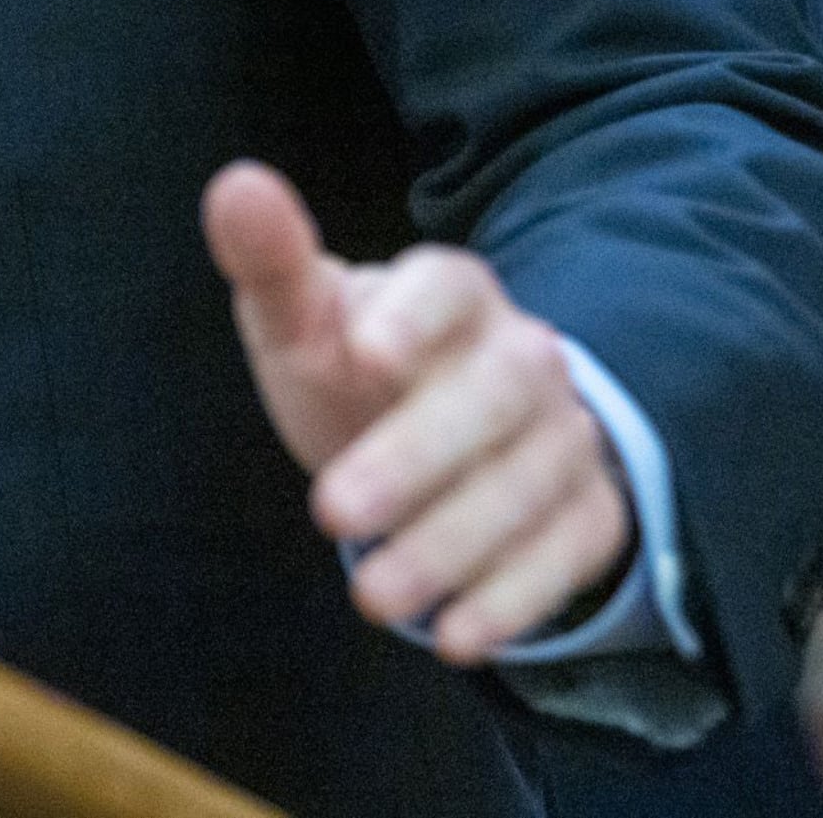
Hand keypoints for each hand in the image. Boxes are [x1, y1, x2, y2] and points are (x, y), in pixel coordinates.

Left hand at [202, 159, 633, 662]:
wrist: (441, 435)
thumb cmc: (357, 370)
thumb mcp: (305, 321)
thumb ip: (271, 261)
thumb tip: (235, 185)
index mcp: (452, 292)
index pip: (450, 286)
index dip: (415, 316)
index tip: (365, 353)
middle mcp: (523, 356)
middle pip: (496, 394)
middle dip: (417, 456)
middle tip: (330, 511)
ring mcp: (565, 435)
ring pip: (530, 483)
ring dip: (453, 544)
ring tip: (372, 595)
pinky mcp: (587, 513)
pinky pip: (567, 552)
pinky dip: (514, 598)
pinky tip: (453, 636)